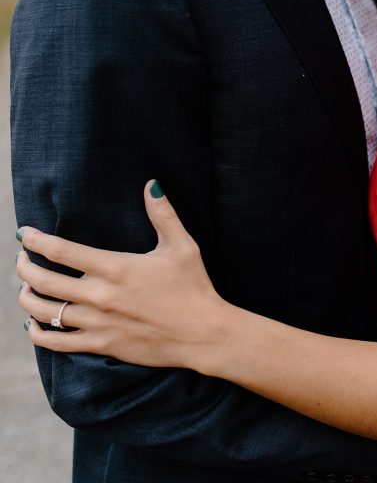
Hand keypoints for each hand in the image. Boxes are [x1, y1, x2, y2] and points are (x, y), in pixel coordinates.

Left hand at [17, 182, 225, 369]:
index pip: (62, 251)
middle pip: (45, 281)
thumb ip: (162, 214)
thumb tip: (150, 184)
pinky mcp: (102, 345)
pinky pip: (58, 343)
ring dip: (27, 299)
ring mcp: (98, 324)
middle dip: (24, 268)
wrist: (202, 333)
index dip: (37, 240)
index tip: (24, 233)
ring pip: (46, 313)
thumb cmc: (193, 286)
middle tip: (20, 258)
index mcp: (116, 267)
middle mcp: (101, 296)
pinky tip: (34, 325)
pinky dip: (39, 334)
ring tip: (24, 289)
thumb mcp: (181, 246)